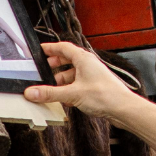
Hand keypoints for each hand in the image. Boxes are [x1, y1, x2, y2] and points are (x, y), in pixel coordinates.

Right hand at [24, 41, 141, 125]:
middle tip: (43, 72)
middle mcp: (88, 65)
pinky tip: (64, 100)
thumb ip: (50, 93)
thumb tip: (32, 92)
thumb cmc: (105, 95)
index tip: (40, 50)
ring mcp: (92, 76)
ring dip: (61, 82)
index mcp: (83, 59)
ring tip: (52, 90)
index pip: (63, 47)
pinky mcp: (94, 87)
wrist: (123, 108)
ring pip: (72, 74)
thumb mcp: (72, 93)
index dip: (50, 48)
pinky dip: (69, 90)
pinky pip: (77, 85)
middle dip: (54, 67)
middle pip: (67, 61)